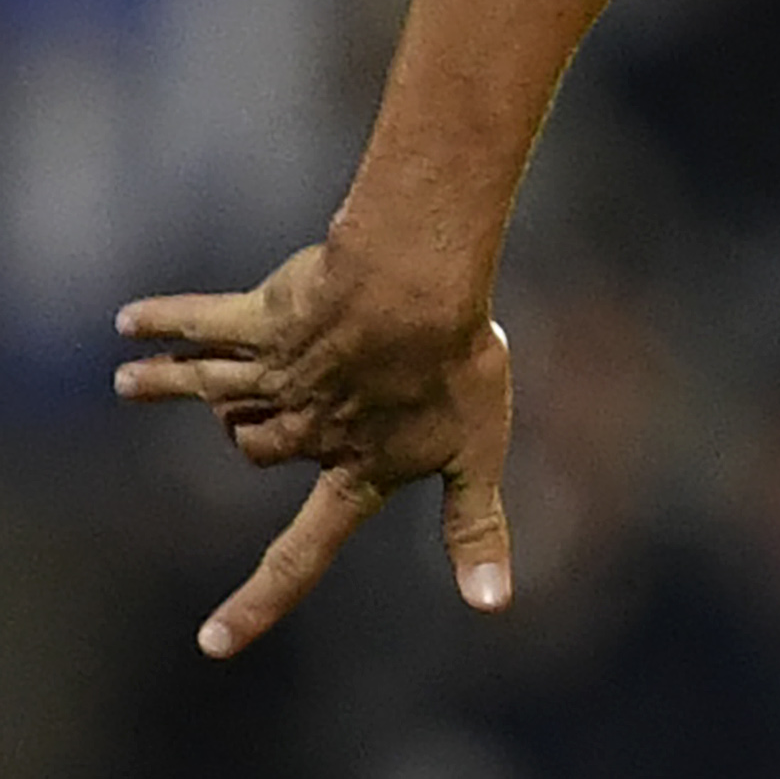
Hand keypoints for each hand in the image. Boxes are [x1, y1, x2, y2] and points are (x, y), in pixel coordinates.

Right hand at [113, 242, 515, 657]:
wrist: (416, 294)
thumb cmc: (453, 368)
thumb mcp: (478, 452)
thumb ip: (475, 526)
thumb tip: (493, 607)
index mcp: (354, 467)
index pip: (303, 553)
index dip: (263, 601)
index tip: (214, 644)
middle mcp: (303, 429)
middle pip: (255, 445)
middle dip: (242, 434)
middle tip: (238, 418)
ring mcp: (276, 374)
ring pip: (211, 388)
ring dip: (168, 382)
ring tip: (126, 381)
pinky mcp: (262, 321)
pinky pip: (202, 324)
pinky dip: (164, 322)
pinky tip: (131, 323)